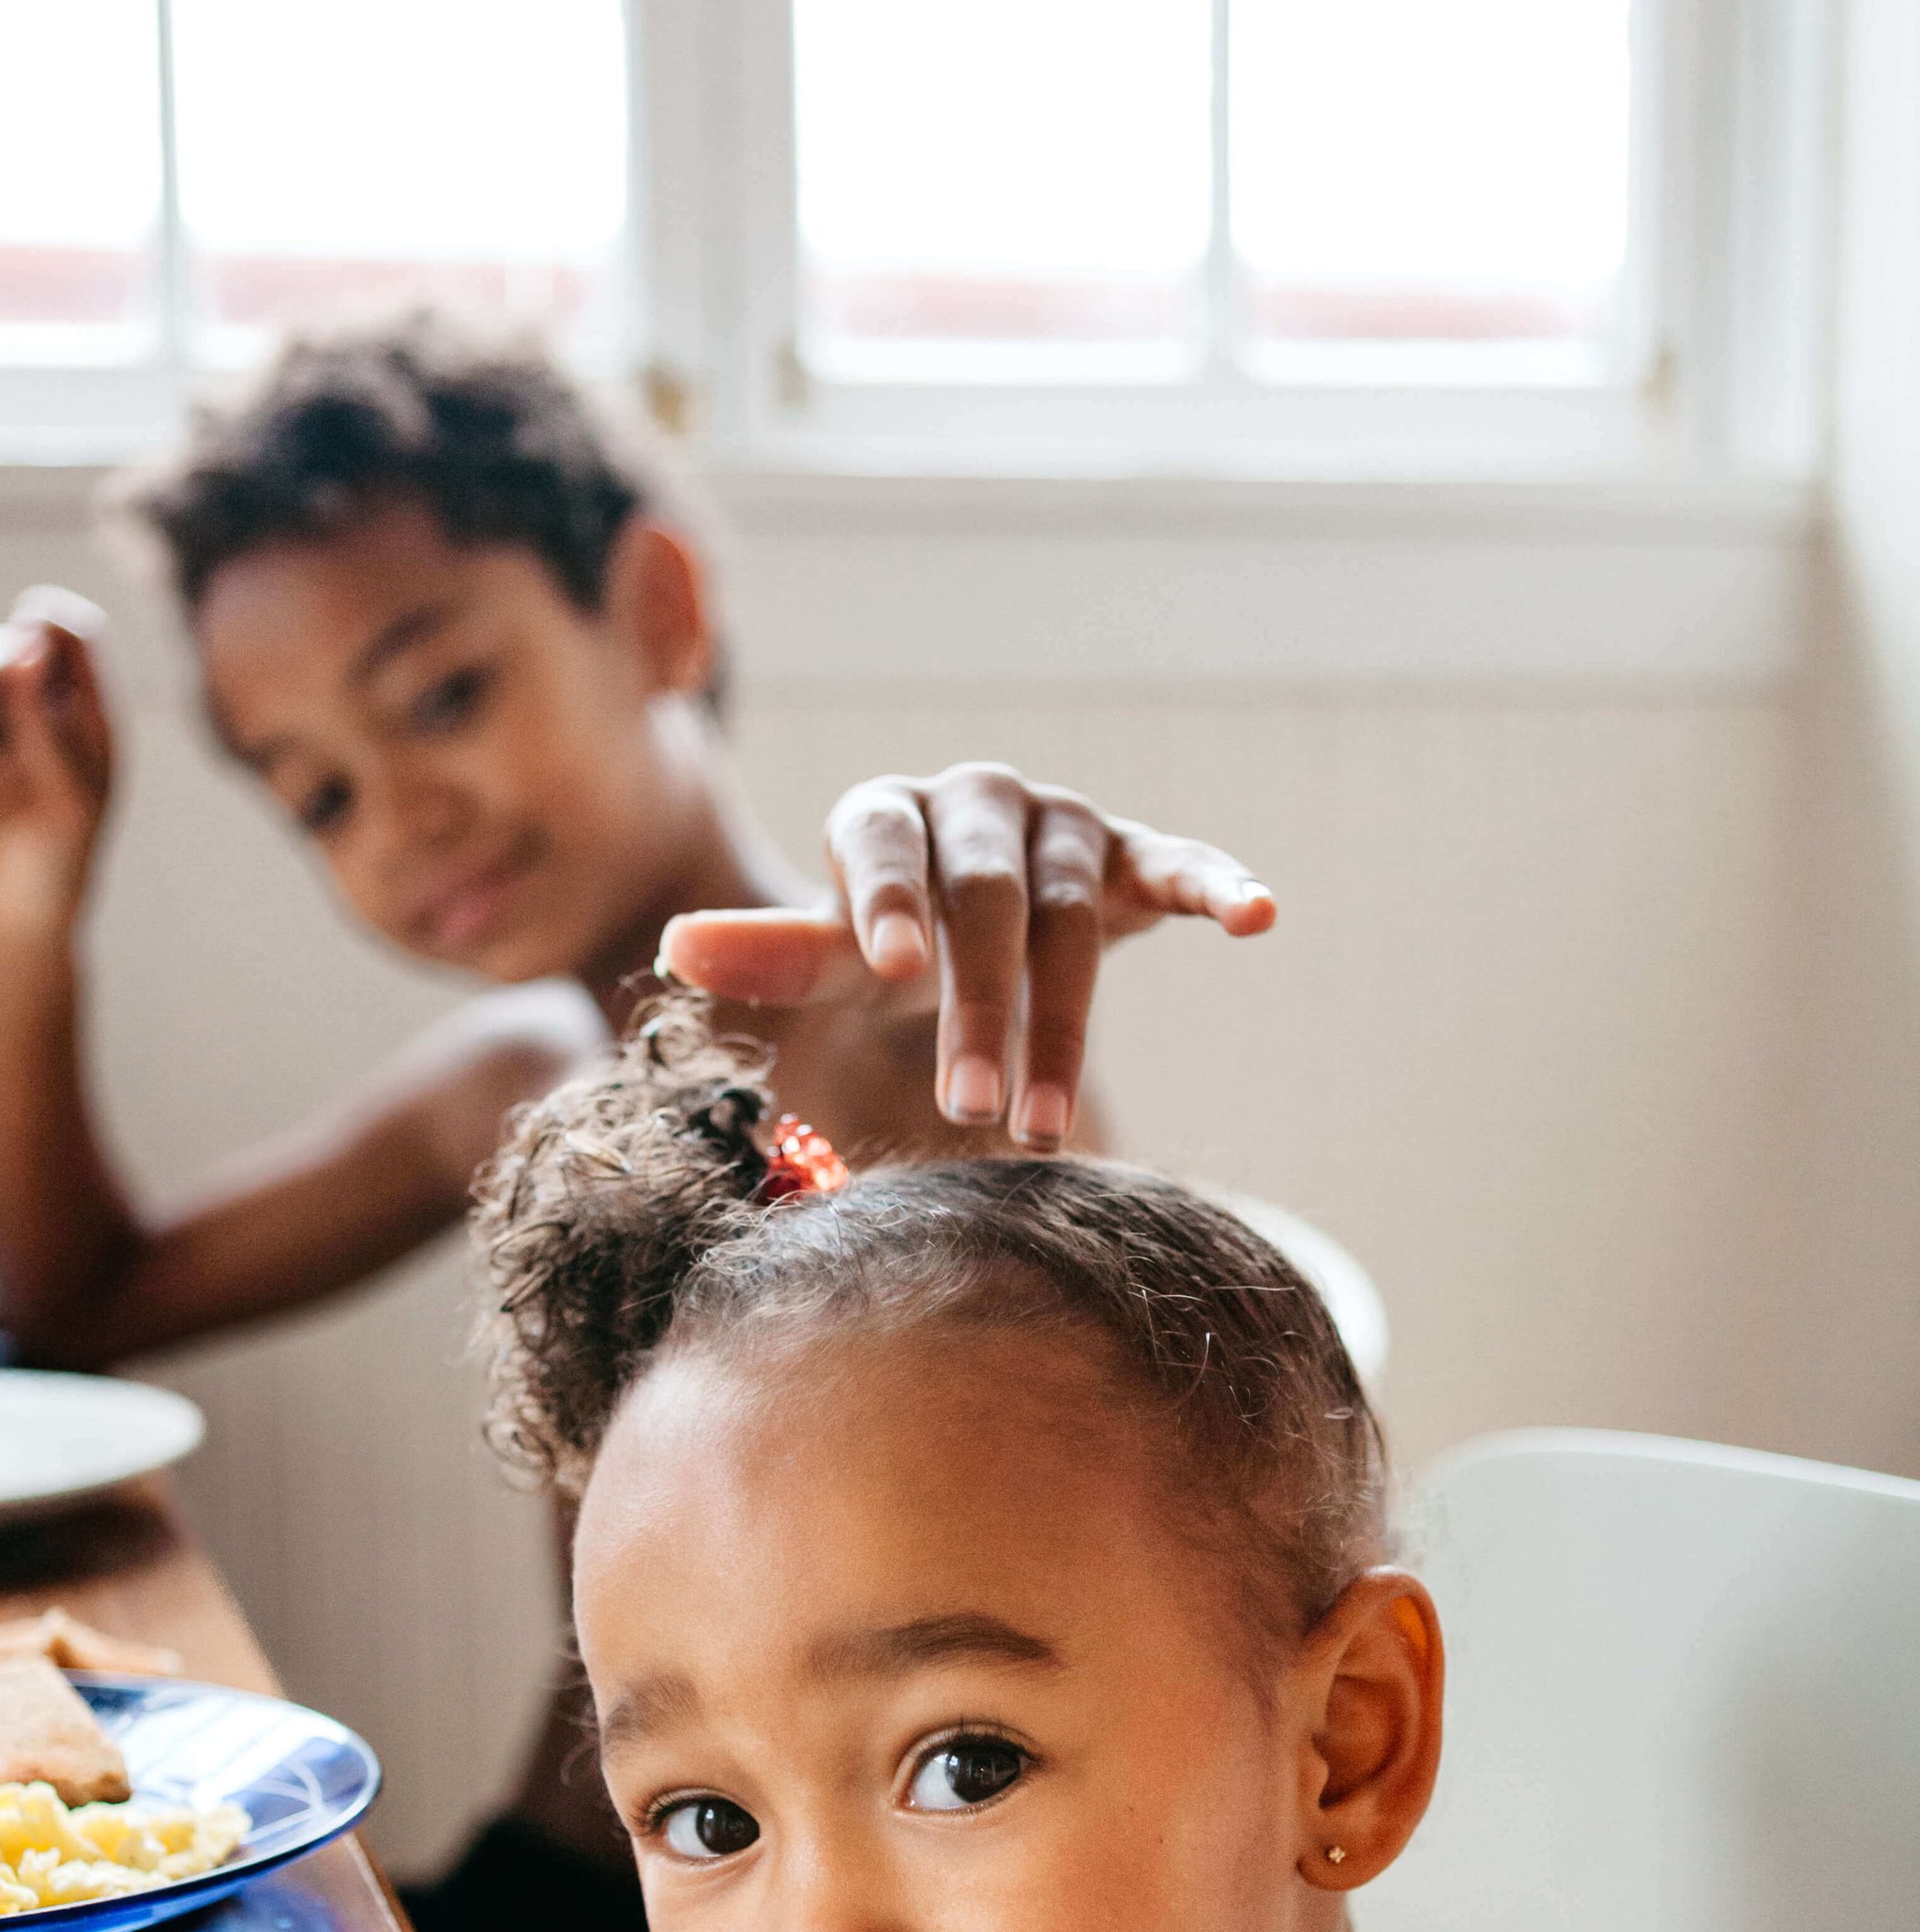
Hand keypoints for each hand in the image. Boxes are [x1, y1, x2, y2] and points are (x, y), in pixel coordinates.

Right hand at [0, 585, 114, 959]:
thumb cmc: (61, 866)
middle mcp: (41, 718)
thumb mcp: (69, 795)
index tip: (30, 632)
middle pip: (10, 648)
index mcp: (88, 720)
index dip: (49, 622)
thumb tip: (26, 650)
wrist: (12, 927)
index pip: (72, 640)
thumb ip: (46, 723)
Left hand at [659, 760, 1274, 1149]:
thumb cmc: (881, 948)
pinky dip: (1215, 883)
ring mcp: (1063, 824)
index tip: (893, 967)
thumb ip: (768, 956)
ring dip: (1063, 1024)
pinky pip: (1178, 863)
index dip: (892, 898)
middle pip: (987, 897)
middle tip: (970, 1109)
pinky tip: (1255, 914)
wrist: (963, 932)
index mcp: (889, 812)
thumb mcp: (825, 961)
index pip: (886, 842)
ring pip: (1068, 916)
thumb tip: (677, 948)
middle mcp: (979, 801)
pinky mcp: (1133, 856)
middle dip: (979, 1007)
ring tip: (1045, 1130)